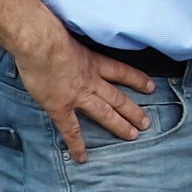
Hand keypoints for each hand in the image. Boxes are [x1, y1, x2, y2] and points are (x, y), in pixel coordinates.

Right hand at [12, 20, 150, 162]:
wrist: (41, 44)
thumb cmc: (49, 35)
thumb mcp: (70, 36)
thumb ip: (72, 44)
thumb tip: (63, 39)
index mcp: (93, 62)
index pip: (122, 72)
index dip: (138, 80)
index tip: (151, 87)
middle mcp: (91, 81)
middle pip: (118, 97)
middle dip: (134, 110)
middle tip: (147, 122)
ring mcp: (78, 95)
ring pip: (105, 113)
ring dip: (120, 125)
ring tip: (133, 136)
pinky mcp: (60, 107)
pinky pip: (71, 130)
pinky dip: (77, 145)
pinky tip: (83, 157)